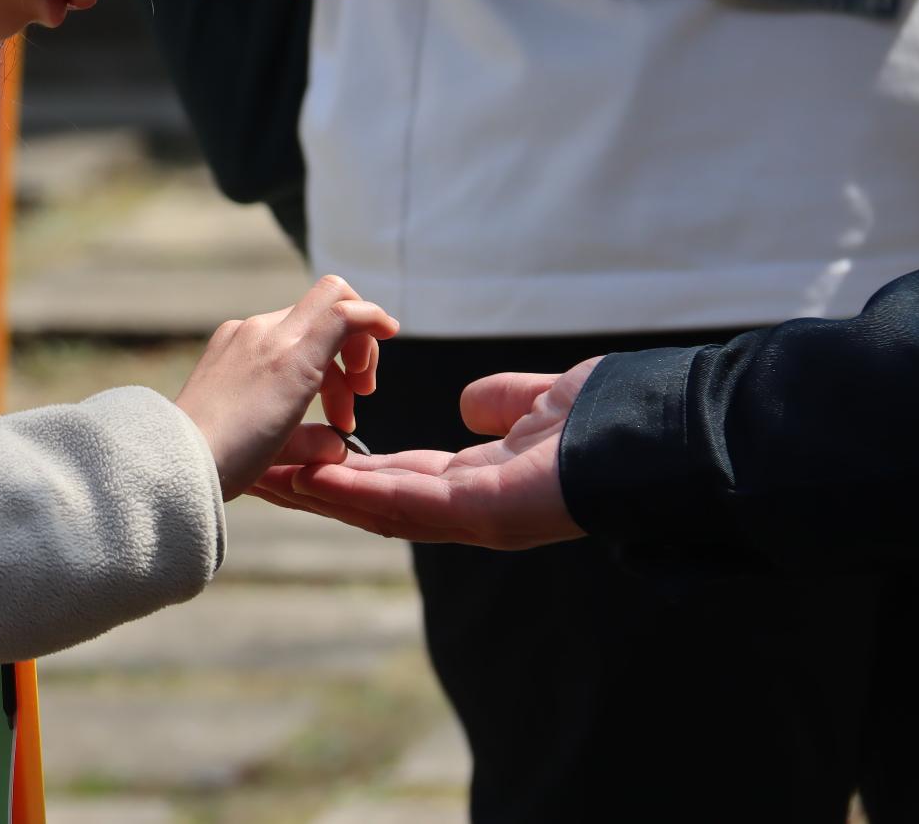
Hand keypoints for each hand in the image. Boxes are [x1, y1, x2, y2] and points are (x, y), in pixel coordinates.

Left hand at [175, 275, 398, 498]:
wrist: (172, 458)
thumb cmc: (231, 459)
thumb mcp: (289, 447)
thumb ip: (324, 435)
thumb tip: (338, 442)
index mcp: (291, 355)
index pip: (344, 309)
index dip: (374, 318)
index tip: (390, 334)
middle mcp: (265, 333)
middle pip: (328, 311)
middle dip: (351, 352)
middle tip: (354, 400)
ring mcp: (239, 335)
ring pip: (301, 327)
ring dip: (323, 362)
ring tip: (325, 414)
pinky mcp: (221, 345)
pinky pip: (271, 337)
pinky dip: (293, 360)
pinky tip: (287, 400)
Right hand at [248, 357, 600, 549]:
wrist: (665, 436)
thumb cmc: (616, 419)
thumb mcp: (542, 401)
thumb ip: (505, 403)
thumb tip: (470, 405)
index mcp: (480, 483)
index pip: (396, 479)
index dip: (343, 468)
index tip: (294, 455)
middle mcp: (470, 510)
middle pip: (373, 503)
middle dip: (314, 488)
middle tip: (253, 473)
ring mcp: (475, 518)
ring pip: (379, 508)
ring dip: (321, 494)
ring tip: (266, 474)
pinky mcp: (484, 513)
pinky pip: (409, 504)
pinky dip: (359, 491)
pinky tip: (316, 478)